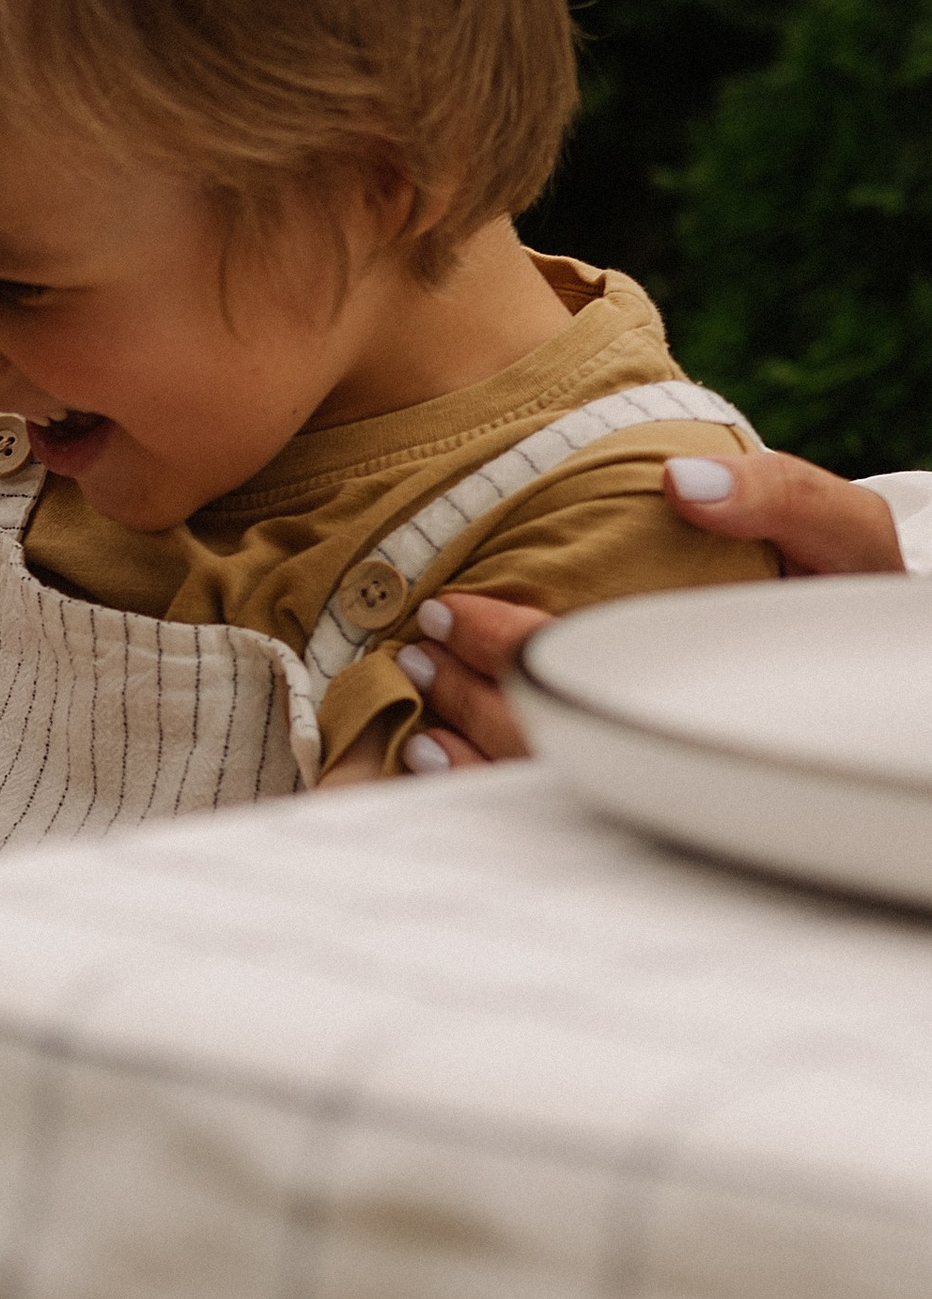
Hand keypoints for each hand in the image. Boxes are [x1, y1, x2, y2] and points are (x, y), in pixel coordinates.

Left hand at [388, 447, 910, 772]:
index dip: (504, 647)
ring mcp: (658, 784)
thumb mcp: (846, 541)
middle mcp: (680, 751)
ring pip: (532, 787)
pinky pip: (538, 816)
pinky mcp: (643, 802)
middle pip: (542, 737)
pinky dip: (474, 789)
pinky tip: (436, 757)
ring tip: (420, 695)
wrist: (879, 686)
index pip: (582, 675)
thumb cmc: (853, 606)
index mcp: (713, 690)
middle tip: (418, 646)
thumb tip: (682, 482)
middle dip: (464, 694)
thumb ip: (783, 498)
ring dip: (461, 743)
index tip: (452, 610)